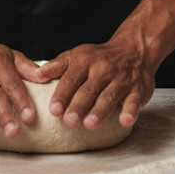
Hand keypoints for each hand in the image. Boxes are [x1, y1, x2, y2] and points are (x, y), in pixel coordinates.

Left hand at [38, 38, 155, 130]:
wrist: (134, 49)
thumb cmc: (99, 57)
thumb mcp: (77, 55)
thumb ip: (57, 66)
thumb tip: (36, 75)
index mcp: (85, 61)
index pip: (71, 79)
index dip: (62, 95)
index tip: (53, 110)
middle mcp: (103, 69)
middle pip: (89, 90)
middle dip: (78, 106)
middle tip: (68, 122)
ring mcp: (121, 80)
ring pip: (109, 96)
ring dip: (100, 110)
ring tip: (89, 124)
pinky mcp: (138, 90)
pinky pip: (134, 101)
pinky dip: (130, 110)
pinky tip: (124, 120)